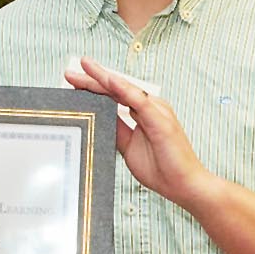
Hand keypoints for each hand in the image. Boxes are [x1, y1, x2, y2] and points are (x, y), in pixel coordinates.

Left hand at [65, 57, 211, 205]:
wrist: (185, 186)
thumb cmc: (162, 168)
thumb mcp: (128, 147)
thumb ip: (116, 130)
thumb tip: (96, 119)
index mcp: (144, 112)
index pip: (114, 95)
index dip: (93, 87)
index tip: (72, 81)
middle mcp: (151, 107)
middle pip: (117, 88)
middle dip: (92, 78)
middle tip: (69, 71)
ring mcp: (157, 112)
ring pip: (126, 89)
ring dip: (104, 78)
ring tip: (85, 67)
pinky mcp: (161, 121)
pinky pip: (140, 101)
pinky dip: (123, 89)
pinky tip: (108, 80)